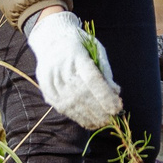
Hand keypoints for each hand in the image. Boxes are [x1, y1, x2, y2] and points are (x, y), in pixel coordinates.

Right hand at [25, 9, 122, 128]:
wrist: (51, 39)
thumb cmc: (79, 45)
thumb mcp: (95, 49)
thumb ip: (105, 70)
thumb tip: (115, 92)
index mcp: (77, 54)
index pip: (92, 79)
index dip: (105, 96)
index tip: (116, 108)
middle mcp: (62, 67)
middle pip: (82, 94)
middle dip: (99, 110)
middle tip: (111, 119)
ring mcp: (51, 79)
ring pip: (71, 103)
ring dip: (88, 116)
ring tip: (101, 123)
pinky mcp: (46, 89)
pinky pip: (62, 106)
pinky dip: (76, 116)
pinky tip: (87, 121)